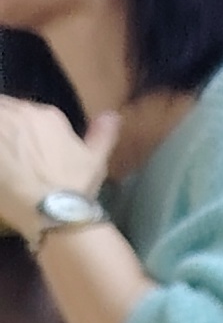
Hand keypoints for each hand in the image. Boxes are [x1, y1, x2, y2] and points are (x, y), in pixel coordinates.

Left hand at [0, 98, 114, 241]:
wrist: (52, 211)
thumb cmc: (75, 188)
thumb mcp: (96, 162)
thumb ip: (102, 135)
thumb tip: (112, 115)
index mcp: (50, 117)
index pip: (25, 111)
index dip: (22, 130)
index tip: (23, 148)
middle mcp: (23, 114)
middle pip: (5, 112)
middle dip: (7, 131)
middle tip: (11, 156)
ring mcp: (1, 126)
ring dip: (1, 139)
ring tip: (4, 162)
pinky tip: (0, 170)